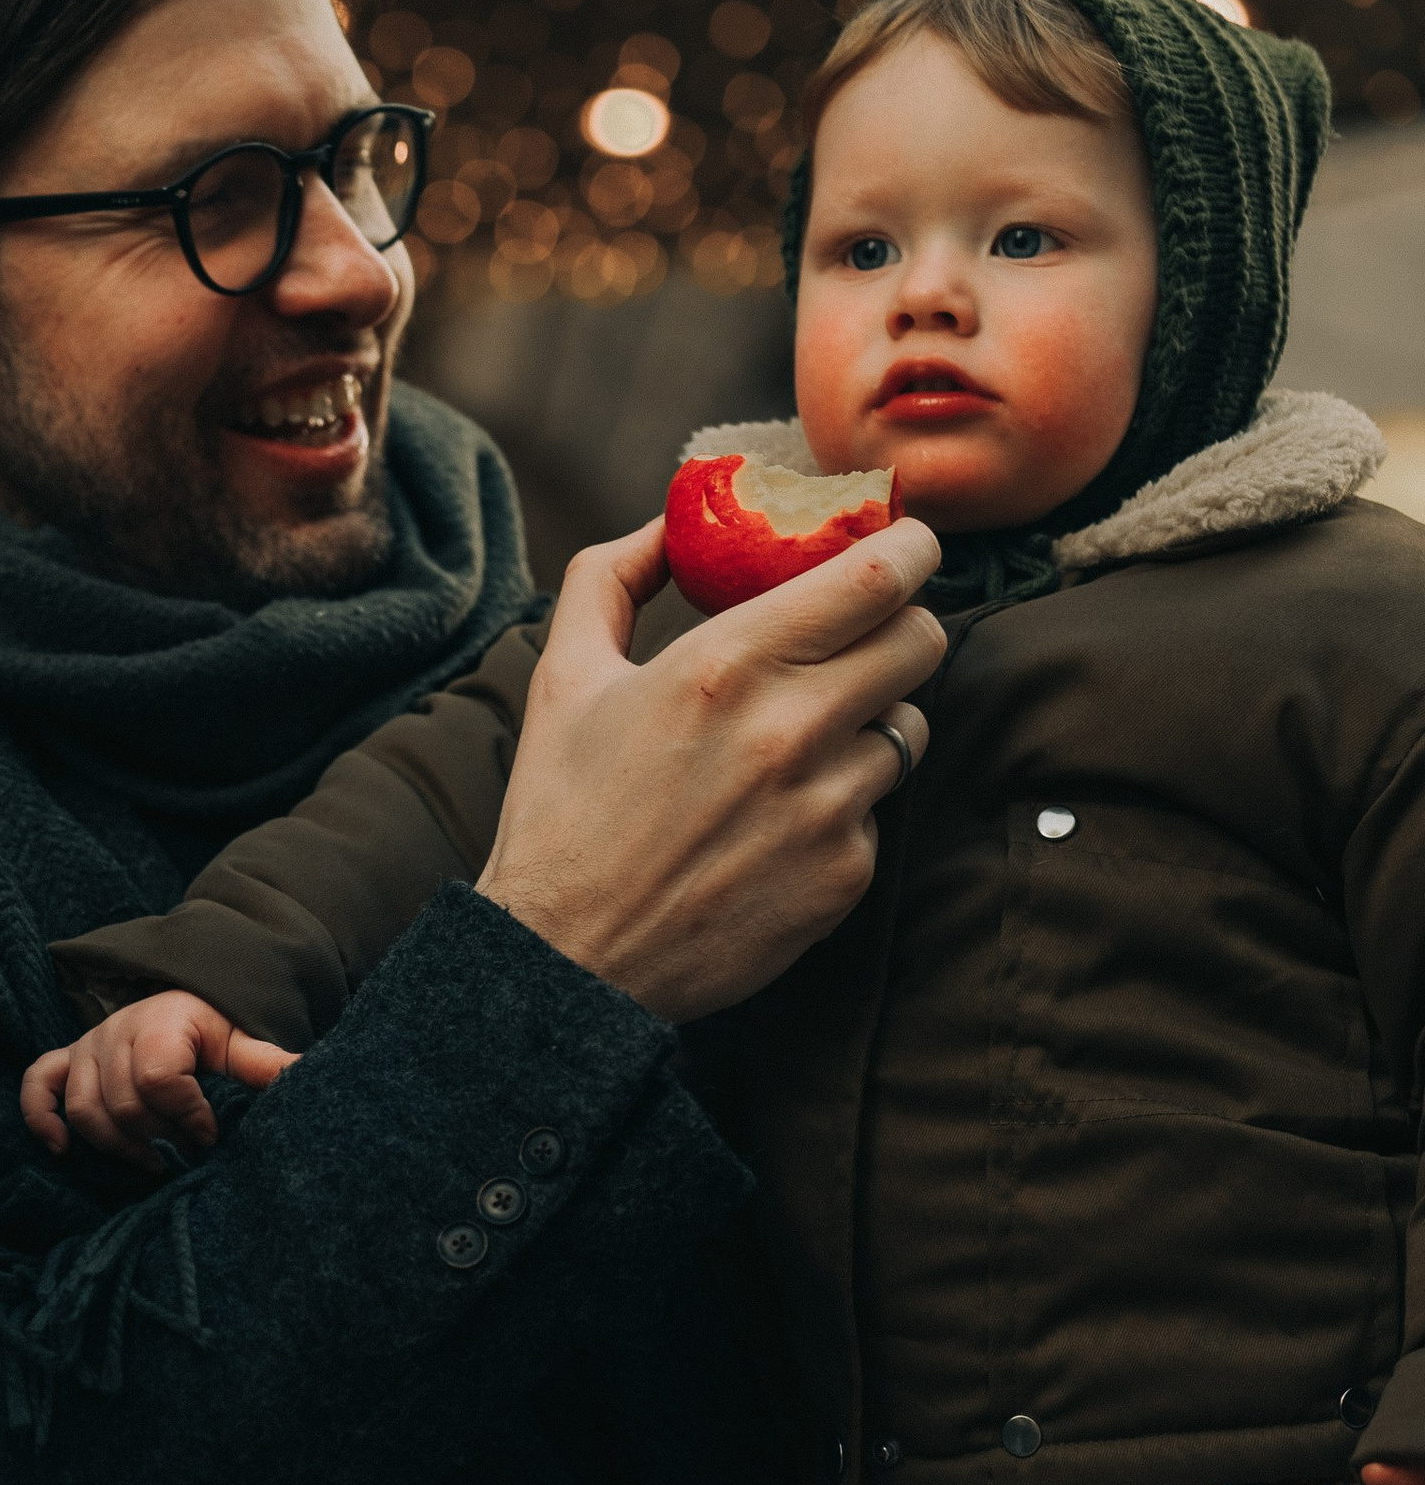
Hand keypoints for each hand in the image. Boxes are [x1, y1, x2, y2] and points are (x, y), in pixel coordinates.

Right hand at [21, 989, 297, 1164]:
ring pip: (85, 1108)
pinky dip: (43, 1117)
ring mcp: (86, 1047)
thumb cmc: (213, 1029)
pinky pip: (39, 1085)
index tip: (210, 1132)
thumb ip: (266, 1064)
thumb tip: (306, 1076)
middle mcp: (115, 1031)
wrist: (182, 1002)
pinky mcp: (67, 1062)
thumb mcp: (242, 1042)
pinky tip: (60, 1148)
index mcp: (160, 1023)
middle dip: (158, 1136)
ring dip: (117, 1143)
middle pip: (123, 1102)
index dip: (186, 1114)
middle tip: (185, 1152)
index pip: (158, 1077)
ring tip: (151, 1162)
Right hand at [475, 511, 945, 1023]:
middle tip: (864, 638)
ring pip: (909, 727)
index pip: (879, 578)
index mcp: (727, 665)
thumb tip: (666, 523)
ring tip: (803, 745)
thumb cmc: (561, 815)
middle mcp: (792, 730)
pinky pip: (877, 810)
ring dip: (872, 722)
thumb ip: (612, 579)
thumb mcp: (564, 678)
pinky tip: (777, 825)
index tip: (909, 544)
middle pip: (921, 641)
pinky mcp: (844, 875)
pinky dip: (842, 806)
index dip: (912, 549)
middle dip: (901, 627)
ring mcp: (827, 808)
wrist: (568, 961)